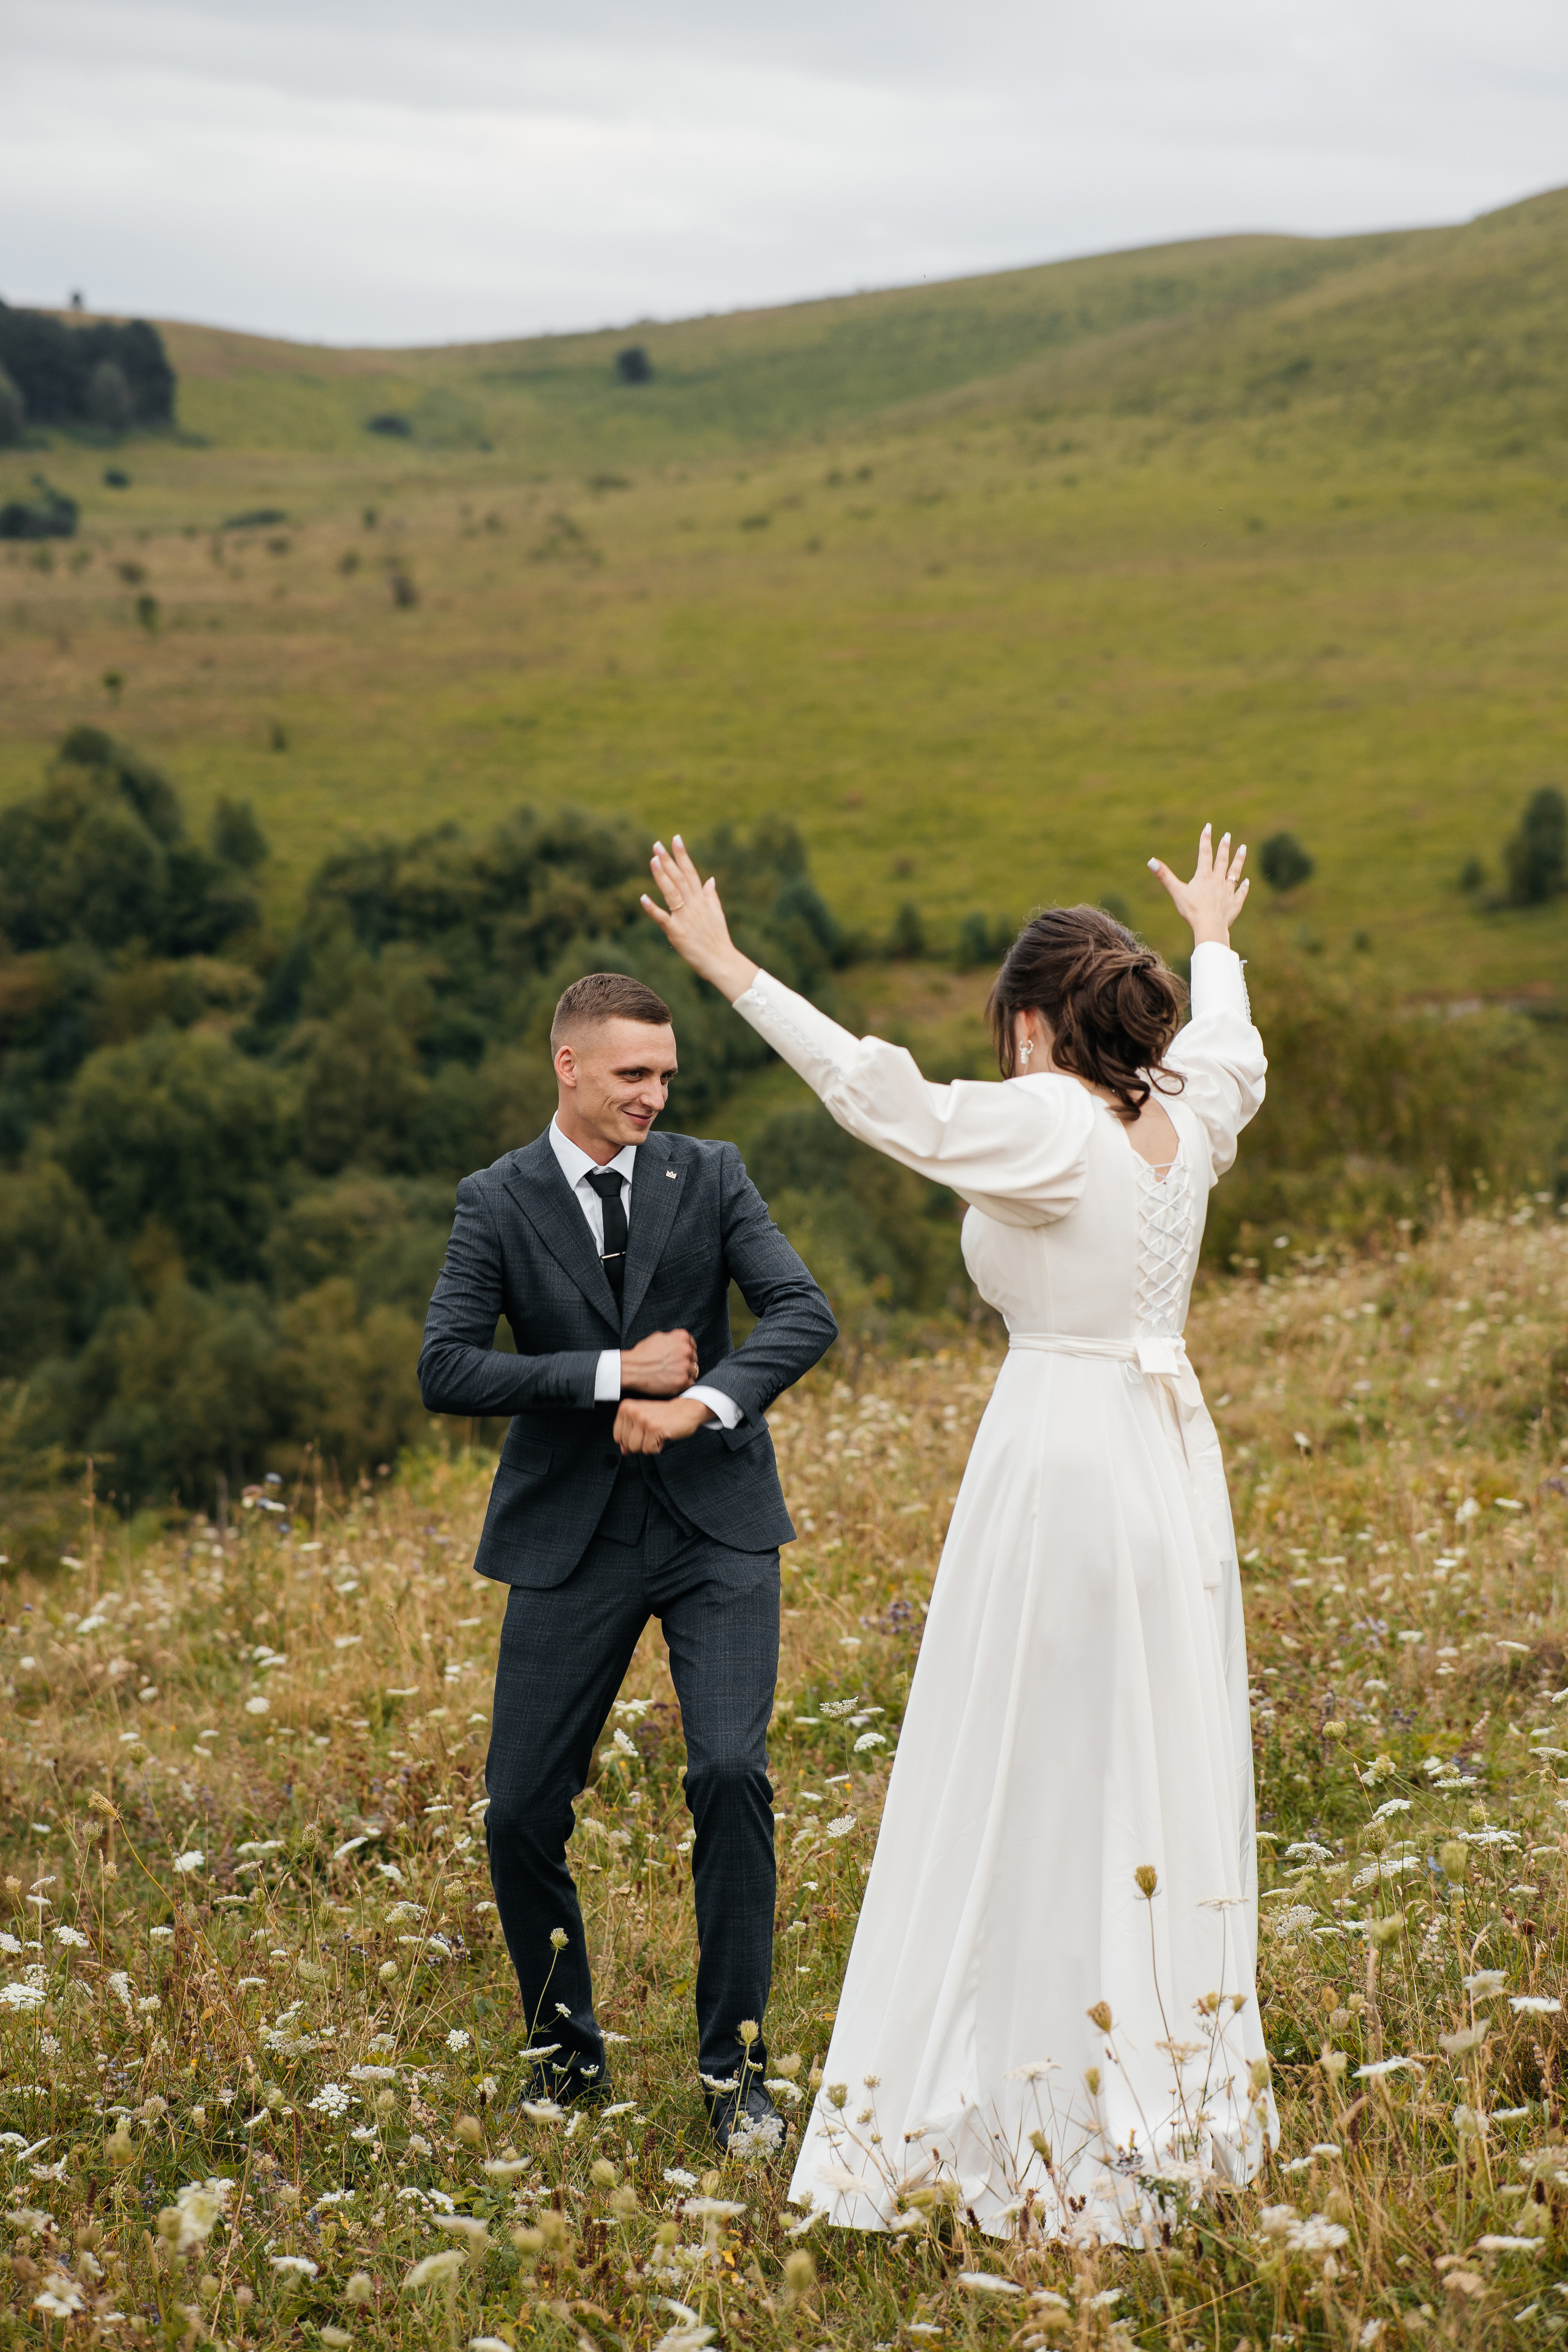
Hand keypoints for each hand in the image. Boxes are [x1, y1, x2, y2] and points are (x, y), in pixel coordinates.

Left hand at [613, 1396, 713, 1452]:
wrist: (687, 1410)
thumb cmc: (665, 1416)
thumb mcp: (642, 1423)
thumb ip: (629, 1435)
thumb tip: (624, 1451)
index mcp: (626, 1407)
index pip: (617, 1437)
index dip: (631, 1440)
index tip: (643, 1431)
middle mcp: (632, 1411)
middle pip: (626, 1444)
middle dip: (641, 1444)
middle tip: (652, 1432)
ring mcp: (643, 1419)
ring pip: (636, 1448)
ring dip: (649, 1446)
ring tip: (657, 1433)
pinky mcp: (654, 1428)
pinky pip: (649, 1450)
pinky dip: (658, 1447)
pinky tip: (663, 1435)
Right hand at [620, 1328, 699, 1395]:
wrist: (631, 1370)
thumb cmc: (642, 1354)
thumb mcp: (658, 1337)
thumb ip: (673, 1339)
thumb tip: (681, 1343)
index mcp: (682, 1337)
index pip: (692, 1344)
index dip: (686, 1351)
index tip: (680, 1356)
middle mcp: (686, 1350)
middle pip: (694, 1358)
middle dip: (686, 1362)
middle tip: (674, 1367)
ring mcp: (685, 1367)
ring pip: (694, 1371)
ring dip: (686, 1373)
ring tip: (673, 1375)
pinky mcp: (682, 1381)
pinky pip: (690, 1383)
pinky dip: (683, 1383)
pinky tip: (673, 1381)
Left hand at [640, 836, 759, 1002]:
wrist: (722, 962)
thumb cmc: (718, 940)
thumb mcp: (717, 914)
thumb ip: (711, 896)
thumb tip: (710, 879)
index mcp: (702, 900)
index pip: (691, 872)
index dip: (683, 855)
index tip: (676, 839)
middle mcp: (693, 906)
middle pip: (679, 879)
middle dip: (668, 860)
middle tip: (657, 844)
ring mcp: (685, 918)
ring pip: (671, 893)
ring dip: (662, 876)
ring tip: (653, 860)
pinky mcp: (676, 933)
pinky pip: (663, 918)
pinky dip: (652, 908)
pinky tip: (642, 898)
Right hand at [1148, 823, 1248, 947]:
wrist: (1210, 926)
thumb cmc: (1192, 910)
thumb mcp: (1176, 892)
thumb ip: (1164, 876)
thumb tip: (1150, 861)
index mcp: (1204, 877)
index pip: (1204, 854)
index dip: (1206, 840)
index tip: (1208, 827)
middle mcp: (1218, 881)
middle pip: (1222, 861)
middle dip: (1224, 847)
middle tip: (1228, 835)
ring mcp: (1228, 892)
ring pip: (1235, 873)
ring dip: (1239, 860)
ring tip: (1243, 848)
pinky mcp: (1235, 904)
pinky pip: (1240, 893)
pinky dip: (1243, 887)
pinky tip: (1246, 881)